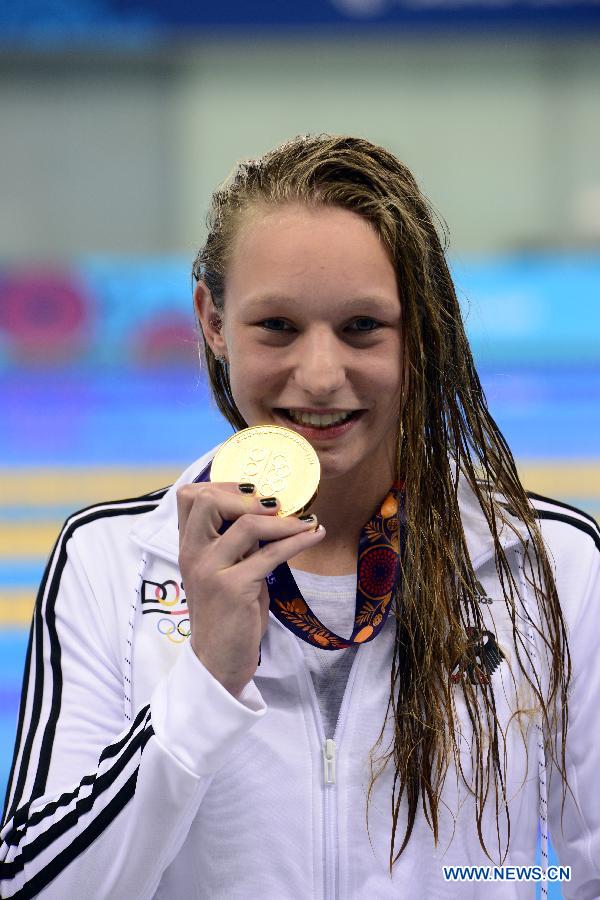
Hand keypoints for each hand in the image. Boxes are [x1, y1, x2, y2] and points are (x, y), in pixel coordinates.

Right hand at [176, 482, 324, 697]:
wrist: (218, 662)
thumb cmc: (226, 614)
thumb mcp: (224, 570)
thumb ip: (235, 542)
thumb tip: (268, 513)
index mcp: (187, 546)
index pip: (189, 496)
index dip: (223, 485)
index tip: (253, 491)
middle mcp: (193, 553)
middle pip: (208, 500)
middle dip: (246, 494)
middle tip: (276, 504)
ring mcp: (210, 570)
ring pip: (247, 524)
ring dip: (283, 520)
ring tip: (304, 522)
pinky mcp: (233, 588)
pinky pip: (271, 554)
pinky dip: (298, 541)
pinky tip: (314, 535)